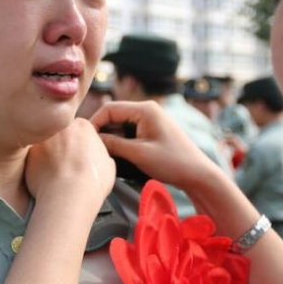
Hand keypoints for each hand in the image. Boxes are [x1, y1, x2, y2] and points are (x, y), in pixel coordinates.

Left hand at [25, 118, 115, 204]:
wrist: (70, 195)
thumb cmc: (91, 181)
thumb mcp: (109, 164)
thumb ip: (99, 153)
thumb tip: (96, 158)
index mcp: (83, 125)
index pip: (80, 129)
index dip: (81, 144)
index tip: (81, 155)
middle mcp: (61, 128)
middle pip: (61, 134)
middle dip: (64, 146)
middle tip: (69, 163)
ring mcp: (43, 139)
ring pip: (47, 145)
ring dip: (50, 154)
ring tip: (59, 173)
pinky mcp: (29, 154)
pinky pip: (35, 158)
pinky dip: (39, 167)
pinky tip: (48, 179)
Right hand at [91, 101, 218, 191]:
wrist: (198, 174)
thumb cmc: (173, 162)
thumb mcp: (139, 154)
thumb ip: (114, 144)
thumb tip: (93, 139)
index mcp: (145, 109)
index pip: (110, 108)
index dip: (94, 122)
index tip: (84, 139)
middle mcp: (148, 110)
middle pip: (114, 116)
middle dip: (102, 132)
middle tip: (91, 149)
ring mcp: (151, 121)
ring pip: (121, 126)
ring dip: (112, 139)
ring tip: (104, 154)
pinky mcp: (152, 131)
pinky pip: (130, 132)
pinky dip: (121, 143)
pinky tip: (117, 156)